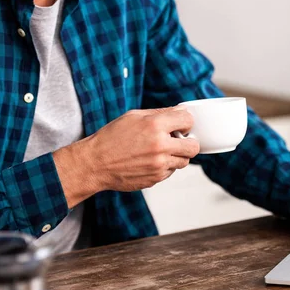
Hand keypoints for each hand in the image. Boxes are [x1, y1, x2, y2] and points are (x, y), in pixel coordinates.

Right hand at [54, 105, 198, 207]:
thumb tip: (179, 111)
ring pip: (184, 161)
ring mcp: (159, 164)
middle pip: (193, 146)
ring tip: (162, 151)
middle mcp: (160, 146)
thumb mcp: (133, 116)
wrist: (95, 163)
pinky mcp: (156, 178)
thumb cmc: (111, 138)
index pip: (188, 120)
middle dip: (189, 142)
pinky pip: (171, 172)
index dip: (186, 122)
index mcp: (155, 125)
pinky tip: (150, 161)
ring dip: (177, 156)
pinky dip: (165, 166)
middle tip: (179, 140)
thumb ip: (159, 113)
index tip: (181, 125)